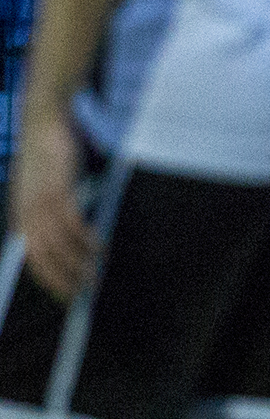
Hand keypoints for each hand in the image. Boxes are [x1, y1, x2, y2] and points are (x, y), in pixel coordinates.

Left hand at [8, 115, 95, 301]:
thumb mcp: (43, 188)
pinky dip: (85, 238)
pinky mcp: (58, 188)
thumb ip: (50, 211)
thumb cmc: (48, 155)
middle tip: (84, 294)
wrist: (44, 122)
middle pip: (43, 257)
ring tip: (97, 275)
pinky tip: (99, 247)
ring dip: (77, 263)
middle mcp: (27, 212)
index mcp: (22, 216)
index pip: (33, 258)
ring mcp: (41, 201)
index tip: (68, 296)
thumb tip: (70, 236)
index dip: (49, 280)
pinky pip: (71, 222)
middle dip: (63, 279)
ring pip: (57, 244)